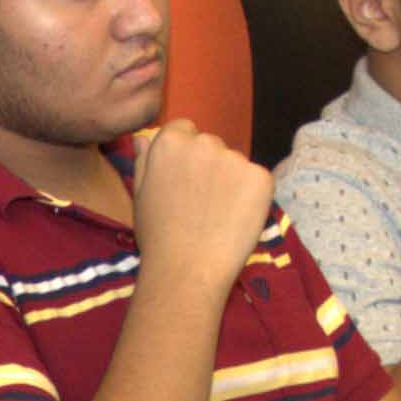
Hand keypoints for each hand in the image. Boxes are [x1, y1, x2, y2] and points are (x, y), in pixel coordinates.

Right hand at [126, 123, 274, 288]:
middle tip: (200, 204)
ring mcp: (235, 159)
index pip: (184, 130)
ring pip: (235, 163)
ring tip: (217, 217)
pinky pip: (257, 180)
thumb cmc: (158, 237)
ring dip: (231, 181)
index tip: (184, 182)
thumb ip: (143, 161)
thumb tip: (144, 137)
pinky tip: (235, 221)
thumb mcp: (139, 195)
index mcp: (170, 142)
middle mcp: (203, 142)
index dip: (185, 156)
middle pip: (211, 145)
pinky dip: (252, 197)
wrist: (187, 270)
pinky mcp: (260, 177)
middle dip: (209, 167)